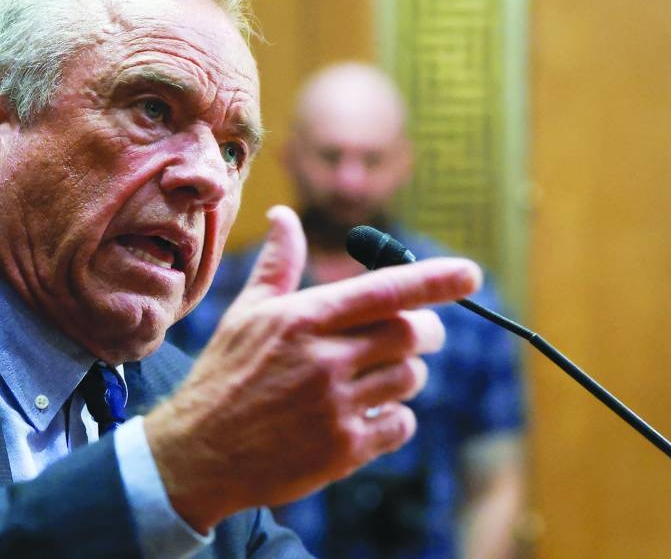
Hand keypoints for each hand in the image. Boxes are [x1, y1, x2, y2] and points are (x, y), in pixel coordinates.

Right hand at [145, 205, 481, 531]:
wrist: (199, 454)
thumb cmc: (224, 376)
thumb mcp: (245, 315)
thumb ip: (278, 265)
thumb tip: (283, 216)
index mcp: (302, 318)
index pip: (384, 291)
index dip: (434, 281)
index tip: (470, 274)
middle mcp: (324, 359)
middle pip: (410, 334)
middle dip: (424, 331)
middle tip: (415, 334)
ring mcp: (336, 407)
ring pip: (410, 378)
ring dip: (405, 374)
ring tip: (375, 377)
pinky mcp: (344, 450)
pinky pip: (400, 423)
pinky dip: (395, 416)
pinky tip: (367, 413)